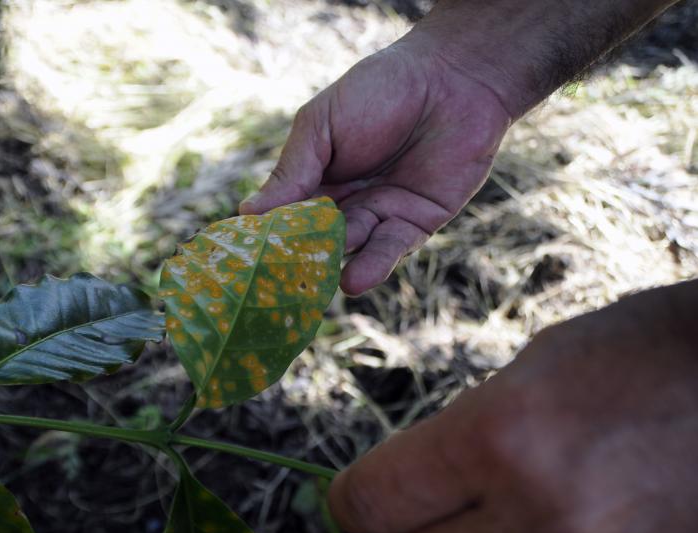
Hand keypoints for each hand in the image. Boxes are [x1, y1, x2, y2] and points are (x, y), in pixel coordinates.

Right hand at [239, 38, 510, 294]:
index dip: (269, 235)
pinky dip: (374, 266)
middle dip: (300, 258)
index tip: (248, 257)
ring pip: (352, 250)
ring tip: (319, 284)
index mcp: (316, 178)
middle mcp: (344, 203)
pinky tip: (353, 281)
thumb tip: (248, 213)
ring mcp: (380, 215)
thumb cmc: (381, 90)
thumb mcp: (322, 125)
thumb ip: (292, 171)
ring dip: (335, 268)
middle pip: (315, 239)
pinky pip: (391, 249)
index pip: (285, 215)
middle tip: (279, 282)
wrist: (453, 78)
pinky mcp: (416, 224)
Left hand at [327, 280, 697, 532]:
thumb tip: (407, 496)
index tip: (351, 500)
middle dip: (411, 529)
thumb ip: (461, 442)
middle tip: (429, 505)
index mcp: (502, 437)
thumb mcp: (533, 372)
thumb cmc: (641, 357)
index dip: (353, 499)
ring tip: (507, 516)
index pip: (374, 500)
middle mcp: (545, 519)